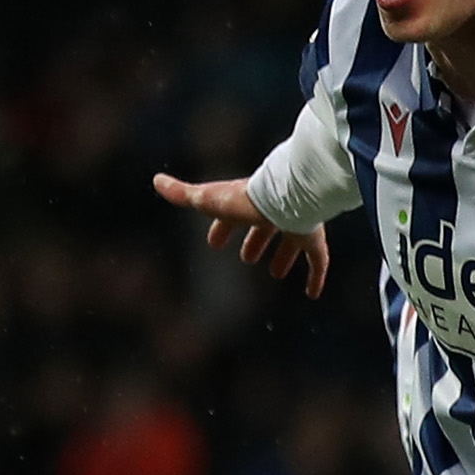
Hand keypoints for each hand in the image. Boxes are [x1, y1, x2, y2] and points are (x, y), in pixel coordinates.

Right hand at [155, 172, 333, 297]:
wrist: (286, 197)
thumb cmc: (245, 200)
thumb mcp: (208, 200)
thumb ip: (183, 194)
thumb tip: (156, 180)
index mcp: (247, 204)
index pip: (231, 217)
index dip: (222, 230)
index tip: (214, 244)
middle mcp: (273, 213)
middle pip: (263, 227)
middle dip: (255, 242)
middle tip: (248, 258)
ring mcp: (297, 224)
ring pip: (290, 241)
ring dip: (283, 256)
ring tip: (275, 273)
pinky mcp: (314, 238)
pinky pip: (317, 260)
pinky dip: (315, 277)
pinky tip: (312, 294)